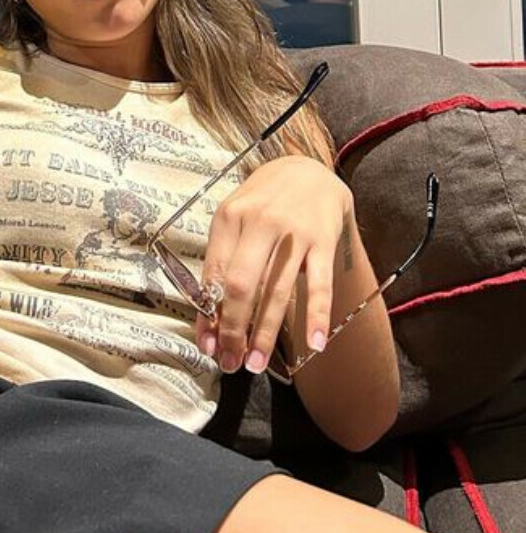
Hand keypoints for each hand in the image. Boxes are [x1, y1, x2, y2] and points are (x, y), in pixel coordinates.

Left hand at [196, 155, 352, 375]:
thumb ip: (221, 261)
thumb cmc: (261, 203)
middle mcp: (259, 223)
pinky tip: (313, 344)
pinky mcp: (323, 240)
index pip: (214, 275)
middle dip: (233, 330)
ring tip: (256, 363)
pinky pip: (320, 284)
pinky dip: (317, 316)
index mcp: (229, 219)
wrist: (306, 169)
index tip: (208, 345)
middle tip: (232, 362)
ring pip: (277, 290)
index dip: (208, 314)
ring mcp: (294, 232)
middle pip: (241, 286)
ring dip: (266, 333)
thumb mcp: (234, 221)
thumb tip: (208, 314)